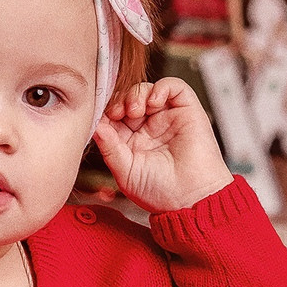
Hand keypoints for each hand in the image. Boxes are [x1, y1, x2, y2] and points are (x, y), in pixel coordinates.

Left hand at [94, 79, 233, 214]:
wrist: (191, 199)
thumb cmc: (162, 192)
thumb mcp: (125, 172)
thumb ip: (110, 148)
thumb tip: (95, 126)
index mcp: (132, 142)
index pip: (113, 116)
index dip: (105, 111)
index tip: (100, 115)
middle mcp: (149, 127)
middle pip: (128, 99)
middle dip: (119, 101)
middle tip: (118, 113)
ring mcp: (167, 117)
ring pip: (147, 90)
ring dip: (137, 94)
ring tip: (136, 110)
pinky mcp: (187, 110)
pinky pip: (174, 86)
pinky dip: (161, 87)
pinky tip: (154, 101)